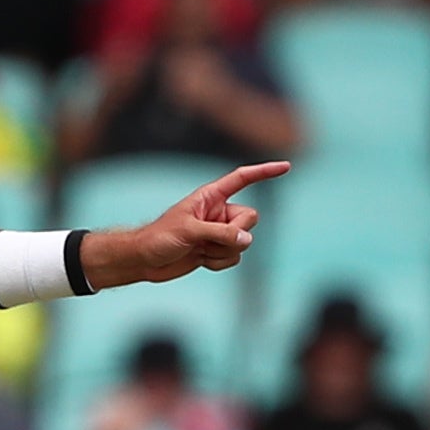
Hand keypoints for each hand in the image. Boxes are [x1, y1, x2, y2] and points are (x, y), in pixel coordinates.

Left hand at [95, 161, 288, 284]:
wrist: (143, 261)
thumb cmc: (159, 238)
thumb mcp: (189, 231)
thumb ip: (220, 233)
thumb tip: (246, 240)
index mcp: (210, 197)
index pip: (242, 179)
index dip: (264, 172)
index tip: (286, 167)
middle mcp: (219, 213)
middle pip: (250, 219)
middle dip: (235, 233)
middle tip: (209, 240)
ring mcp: (219, 233)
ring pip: (244, 242)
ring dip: (224, 251)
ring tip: (199, 251)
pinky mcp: (216, 250)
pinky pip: (235, 258)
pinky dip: (220, 263)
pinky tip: (201, 260)